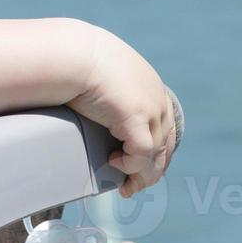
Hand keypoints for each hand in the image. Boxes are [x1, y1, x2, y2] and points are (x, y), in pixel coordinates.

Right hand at [65, 25, 180, 197]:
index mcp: (153, 91)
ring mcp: (150, 110)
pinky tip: (112, 163)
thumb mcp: (107, 81)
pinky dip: (128, 165)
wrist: (74, 54)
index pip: (167, 132)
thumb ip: (115, 100)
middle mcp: (158, 101)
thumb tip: (104, 117)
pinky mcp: (137, 119)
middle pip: (164, 149)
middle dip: (149, 173)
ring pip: (154, 156)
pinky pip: (140, 155)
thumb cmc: (82, 64)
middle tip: (132, 188)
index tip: (142, 172)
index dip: (156, 156)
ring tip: (123, 186)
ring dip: (138, 175)